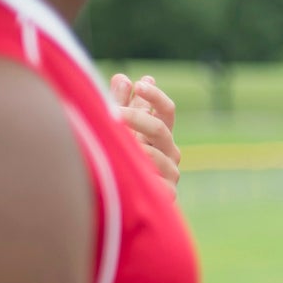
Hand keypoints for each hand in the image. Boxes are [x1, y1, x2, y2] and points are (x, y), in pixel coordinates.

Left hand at [111, 73, 180, 191]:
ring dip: (133, 147)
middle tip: (111, 113)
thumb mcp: (118, 130)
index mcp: (161, 135)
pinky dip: (140, 172)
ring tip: (112, 144)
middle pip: (160, 128)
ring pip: (155, 154)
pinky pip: (155, 178)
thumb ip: (120, 106)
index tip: (140, 83)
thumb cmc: (119, 163)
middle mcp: (171, 152)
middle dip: (135, 117)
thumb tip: (121, 77)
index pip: (166, 110)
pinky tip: (124, 166)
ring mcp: (171, 173)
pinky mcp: (168, 193)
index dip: (155, 96)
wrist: (121, 204)